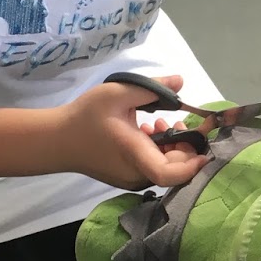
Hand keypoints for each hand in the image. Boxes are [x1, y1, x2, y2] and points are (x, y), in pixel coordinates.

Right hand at [64, 74, 208, 188]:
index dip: (193, 164)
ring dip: (171, 145)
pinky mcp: (127, 177)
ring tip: (159, 121)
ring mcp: (132, 179)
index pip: (171, 173)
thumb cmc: (85, 117)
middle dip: (185, 144)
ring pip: (165, 167)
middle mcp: (137, 174)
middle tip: (179, 120)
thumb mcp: (117, 94)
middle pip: (174, 168)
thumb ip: (152, 87)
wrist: (56, 140)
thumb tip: (181, 81)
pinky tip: (148, 130)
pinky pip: (153, 166)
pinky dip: (158, 149)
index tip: (204, 145)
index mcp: (135, 155)